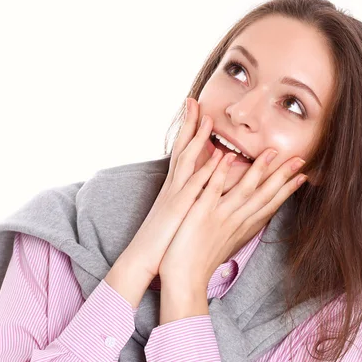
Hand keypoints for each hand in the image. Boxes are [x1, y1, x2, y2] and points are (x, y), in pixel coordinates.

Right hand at [115, 98, 228, 279]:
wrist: (144, 260)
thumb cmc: (163, 242)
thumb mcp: (178, 216)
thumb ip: (187, 201)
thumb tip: (197, 194)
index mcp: (175, 189)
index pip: (183, 154)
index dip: (190, 133)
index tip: (198, 114)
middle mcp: (174, 187)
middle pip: (181, 149)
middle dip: (189, 125)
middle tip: (195, 101)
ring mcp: (175, 197)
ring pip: (186, 161)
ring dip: (197, 139)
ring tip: (208, 118)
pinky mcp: (178, 210)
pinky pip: (193, 186)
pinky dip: (206, 170)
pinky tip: (218, 157)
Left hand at [158, 144, 307, 293]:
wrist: (185, 279)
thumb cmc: (200, 263)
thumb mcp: (225, 245)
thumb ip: (236, 229)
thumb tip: (245, 221)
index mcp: (242, 229)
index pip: (269, 206)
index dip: (287, 190)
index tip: (303, 176)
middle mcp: (236, 222)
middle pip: (264, 196)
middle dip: (283, 177)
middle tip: (301, 159)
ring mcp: (220, 217)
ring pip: (244, 190)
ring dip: (259, 170)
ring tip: (271, 152)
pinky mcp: (201, 214)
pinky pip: (213, 189)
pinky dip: (221, 173)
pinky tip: (228, 156)